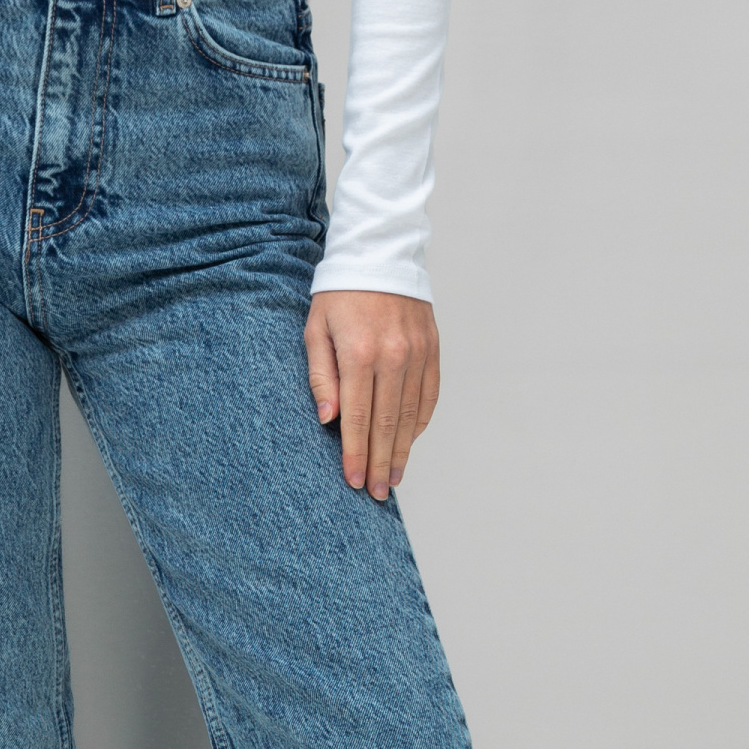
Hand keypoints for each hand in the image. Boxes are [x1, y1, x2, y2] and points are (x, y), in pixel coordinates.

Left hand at [304, 291, 440, 500]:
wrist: (379, 256)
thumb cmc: (339, 296)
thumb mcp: (316, 330)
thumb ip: (321, 376)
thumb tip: (329, 420)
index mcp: (360, 353)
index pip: (359, 417)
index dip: (356, 454)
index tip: (355, 481)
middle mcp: (393, 356)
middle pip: (388, 424)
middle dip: (382, 463)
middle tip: (378, 493)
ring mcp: (417, 353)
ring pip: (411, 414)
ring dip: (403, 451)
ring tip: (395, 477)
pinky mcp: (432, 349)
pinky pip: (428, 396)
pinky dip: (419, 423)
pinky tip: (410, 442)